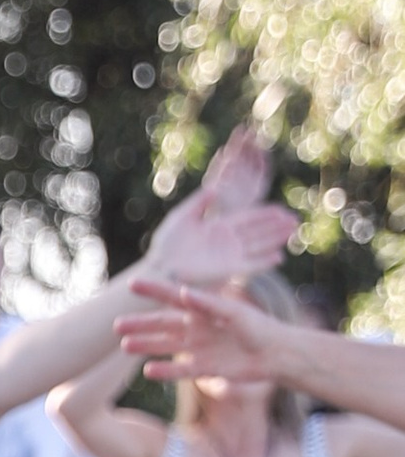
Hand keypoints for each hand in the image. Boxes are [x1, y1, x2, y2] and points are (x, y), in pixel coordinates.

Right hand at [114, 281, 285, 385]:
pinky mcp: (204, 369)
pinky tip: (147, 371)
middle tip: (116, 325)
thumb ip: (209, 304)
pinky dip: (164, 371)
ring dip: (146, 346)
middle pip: (162, 325)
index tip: (133, 284)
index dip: (153, 291)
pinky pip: (179, 370)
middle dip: (140, 324)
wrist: (277, 354)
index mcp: (204, 310)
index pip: (173, 298)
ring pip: (165, 347)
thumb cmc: (259, 327)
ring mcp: (198, 349)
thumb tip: (184, 292)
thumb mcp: (235, 312)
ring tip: (124, 346)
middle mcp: (197, 328)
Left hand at [142, 136, 293, 291]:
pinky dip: (264, 262)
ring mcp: (229, 256)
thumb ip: (199, 202)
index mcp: (219, 227)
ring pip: (258, 246)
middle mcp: (228, 242)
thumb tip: (215, 186)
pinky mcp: (227, 270)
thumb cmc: (167, 244)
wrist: (159, 268)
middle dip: (276, 226)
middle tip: (295, 220)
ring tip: (293, 234)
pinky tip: (279, 257)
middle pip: (258, 232)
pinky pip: (250, 266)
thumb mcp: (183, 216)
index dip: (264, 214)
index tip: (281, 209)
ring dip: (276, 240)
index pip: (247, 218)